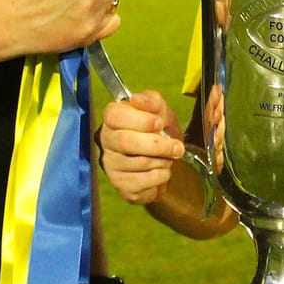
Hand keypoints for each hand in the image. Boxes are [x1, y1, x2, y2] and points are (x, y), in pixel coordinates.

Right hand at [97, 91, 184, 205]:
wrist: (165, 161)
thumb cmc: (159, 132)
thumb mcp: (161, 112)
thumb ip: (152, 102)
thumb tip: (136, 99)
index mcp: (113, 118)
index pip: (114, 116)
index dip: (139, 120)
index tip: (159, 123)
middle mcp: (107, 141)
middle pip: (126, 142)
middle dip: (157, 145)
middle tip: (177, 147)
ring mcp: (111, 164)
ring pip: (138, 163)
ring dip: (162, 160)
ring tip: (168, 157)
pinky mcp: (120, 184)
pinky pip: (143, 181)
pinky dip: (161, 175)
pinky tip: (162, 169)